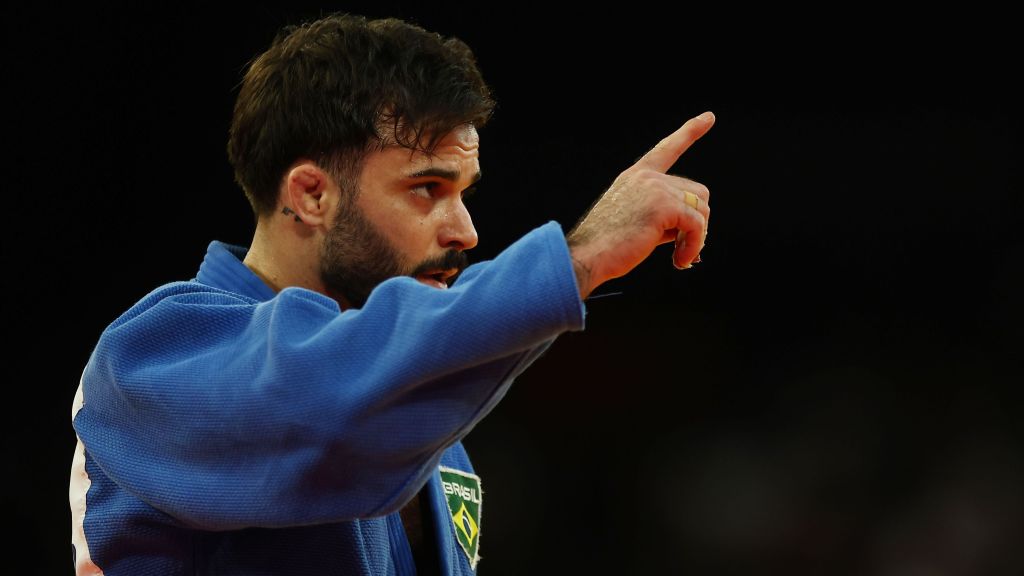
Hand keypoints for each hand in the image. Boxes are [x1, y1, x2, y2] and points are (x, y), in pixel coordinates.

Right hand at [566, 111, 714, 298]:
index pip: (666, 149)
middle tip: (679, 246)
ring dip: (696, 237)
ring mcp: (656, 188)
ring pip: (702, 209)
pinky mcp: (664, 206)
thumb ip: (660, 212)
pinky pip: (697, 226)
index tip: (708, 118)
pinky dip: (694, 246)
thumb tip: (696, 225)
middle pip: (698, 192)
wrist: (587, 256)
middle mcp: (647, 177)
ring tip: (678, 255)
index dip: (690, 132)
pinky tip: (680, 260)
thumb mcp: (632, 219)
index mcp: (635, 177)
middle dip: (695, 221)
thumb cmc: (606, 247)